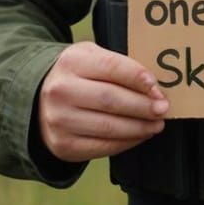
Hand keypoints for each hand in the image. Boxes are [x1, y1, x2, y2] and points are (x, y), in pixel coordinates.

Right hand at [38, 41, 169, 162]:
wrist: (39, 99)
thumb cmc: (78, 74)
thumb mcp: (92, 57)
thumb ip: (119, 65)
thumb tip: (154, 87)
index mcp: (72, 62)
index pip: (112, 68)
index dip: (138, 78)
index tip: (157, 87)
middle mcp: (61, 91)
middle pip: (111, 100)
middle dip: (143, 106)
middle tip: (163, 109)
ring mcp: (59, 120)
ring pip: (108, 127)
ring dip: (139, 127)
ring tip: (157, 124)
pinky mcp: (62, 145)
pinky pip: (101, 147)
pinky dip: (125, 142)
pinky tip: (139, 135)